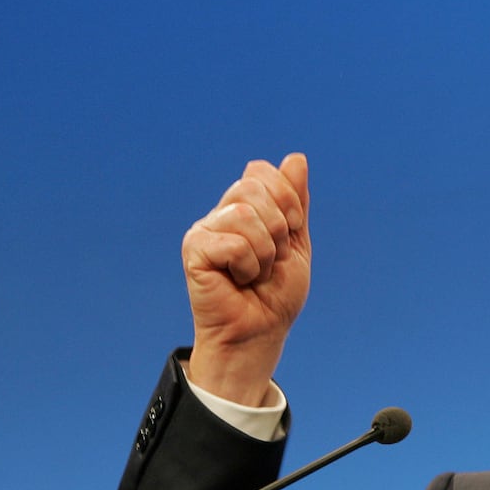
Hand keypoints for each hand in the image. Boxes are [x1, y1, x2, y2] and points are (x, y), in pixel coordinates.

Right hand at [181, 153, 310, 404]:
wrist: (262, 332)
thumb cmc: (276, 294)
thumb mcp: (296, 243)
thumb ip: (295, 202)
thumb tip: (296, 157)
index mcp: (244, 208)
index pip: (263, 173)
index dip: (287, 202)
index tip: (289, 234)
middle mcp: (220, 214)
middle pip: (253, 188)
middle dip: (277, 228)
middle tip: (270, 260)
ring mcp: (204, 230)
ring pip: (243, 214)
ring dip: (263, 252)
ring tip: (255, 273)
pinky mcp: (194, 249)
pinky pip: (232, 242)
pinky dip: (247, 265)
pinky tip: (238, 280)